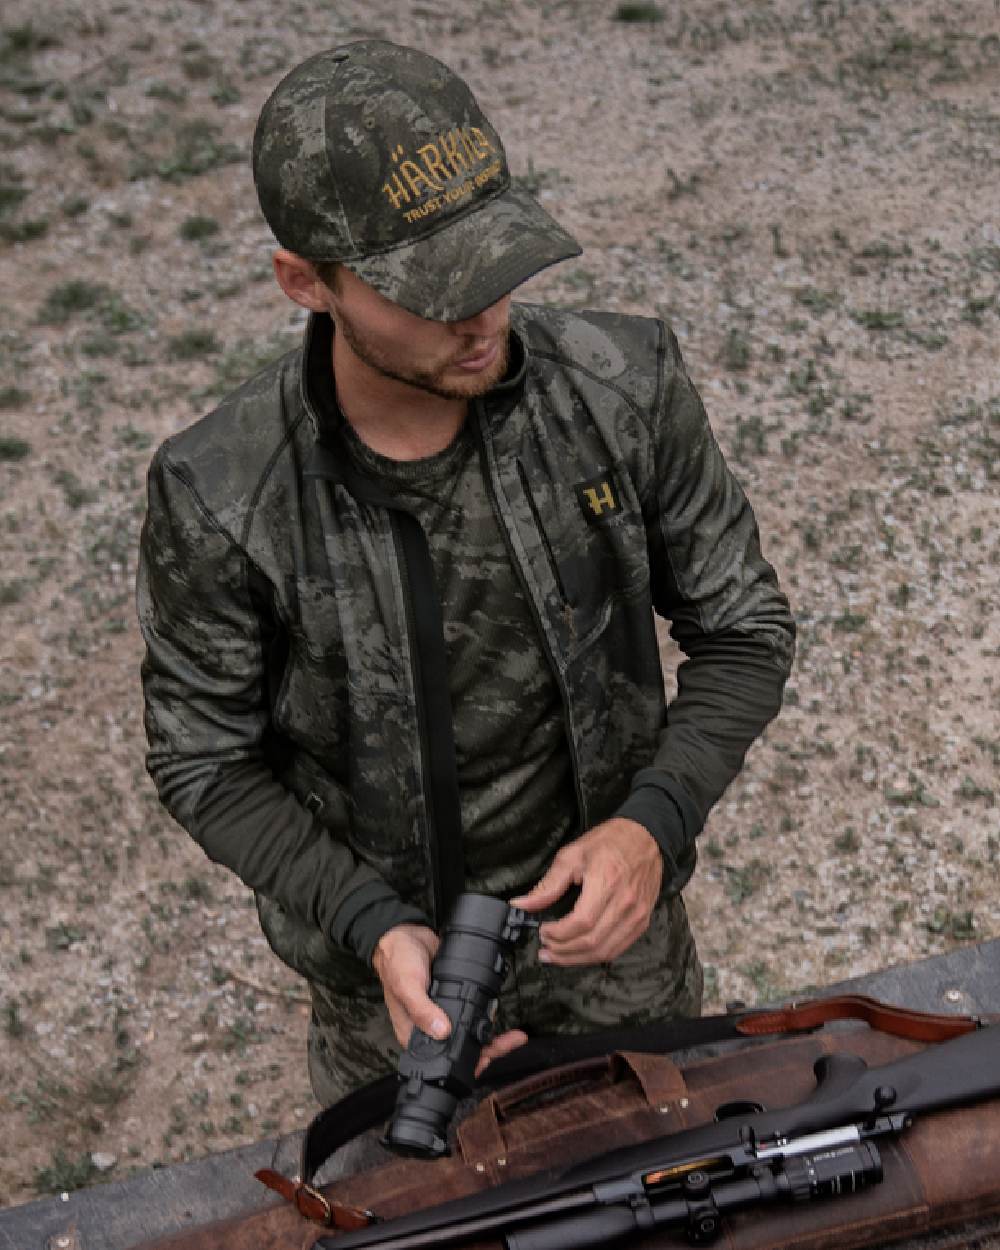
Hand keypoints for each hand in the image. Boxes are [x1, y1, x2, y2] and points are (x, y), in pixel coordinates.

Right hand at [372, 924, 527, 1071]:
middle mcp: (430, 1027)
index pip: (442, 1059)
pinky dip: (487, 1011)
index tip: (487, 1059)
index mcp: (415, 1034)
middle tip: (511, 1042)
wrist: (405, 935)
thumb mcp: (407, 987)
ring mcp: (444, 1013)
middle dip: (490, 1049)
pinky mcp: (454, 995)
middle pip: (463, 1047)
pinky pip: (473, 1008)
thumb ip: (422, 1010)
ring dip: (492, 1034)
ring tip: (513, 1035)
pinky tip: (497, 1009)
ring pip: (470, 1030)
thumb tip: (443, 1031)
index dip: (467, 1063)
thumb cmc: (397, 963)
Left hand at [510, 818, 662, 965]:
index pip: (581, 922)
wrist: (645, 838)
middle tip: (545, 948)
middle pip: (592, 942)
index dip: (558, 934)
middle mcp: (625, 902)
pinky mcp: (642, 921)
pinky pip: (619, 948)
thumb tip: (521, 904)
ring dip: (578, 959)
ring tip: (557, 956)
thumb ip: (548, 885)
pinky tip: (580, 953)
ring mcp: (637, 914)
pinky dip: (596, 955)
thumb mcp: (572, 855)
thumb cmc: (610, 842)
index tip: (543, 930)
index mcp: (606, 882)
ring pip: (605, 951)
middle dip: (563, 951)